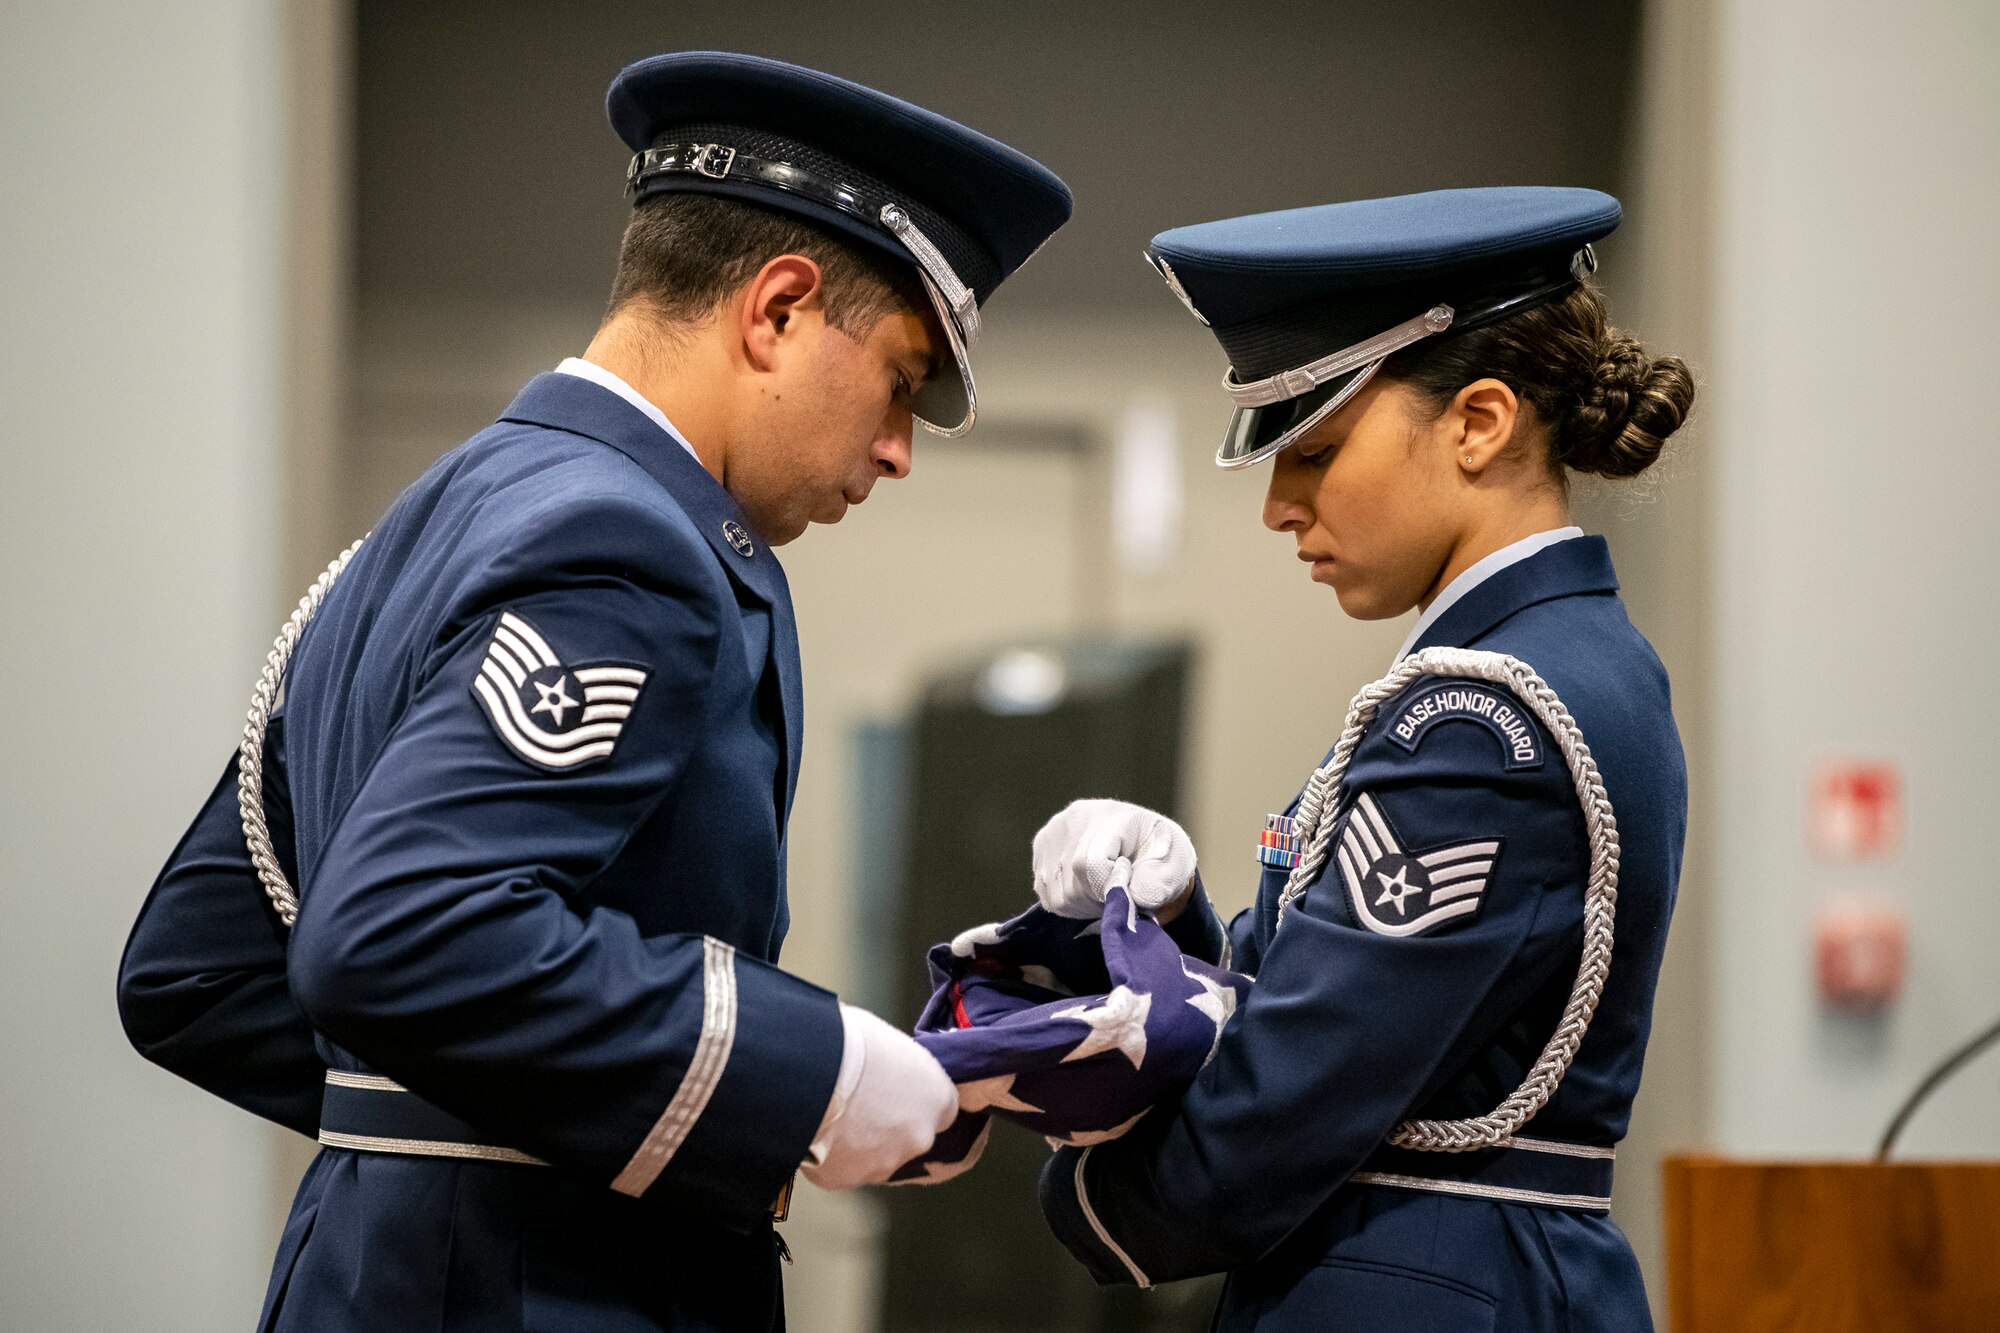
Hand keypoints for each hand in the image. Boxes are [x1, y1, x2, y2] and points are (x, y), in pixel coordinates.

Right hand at [801, 1004, 957, 1189]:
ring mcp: (883, 1164)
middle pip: (909, 1137)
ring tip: (830, 1116)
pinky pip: (838, 1169)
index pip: (940, 1108)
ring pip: (874, 1157)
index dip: (916, 1100)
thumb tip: (888, 1069)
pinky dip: (828, 1155)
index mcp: (937, 1097)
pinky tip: (812, 1131)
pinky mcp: (845, 1179)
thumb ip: (899, 1066)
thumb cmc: (848, 1043)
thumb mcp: (887, 1040)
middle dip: (888, 1126)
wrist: (806, 1076)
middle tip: (858, 1103)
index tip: (896, 1092)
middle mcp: (919, 1138)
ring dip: (859, 1143)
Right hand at [1031, 799, 1196, 920]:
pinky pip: (1045, 894)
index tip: (1129, 888)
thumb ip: (1156, 882)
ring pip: (1056, 893)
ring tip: (1106, 892)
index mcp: (1109, 815)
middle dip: (1099, 901)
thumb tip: (1127, 895)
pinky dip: (1069, 904)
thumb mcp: (1174, 867)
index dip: (1109, 889)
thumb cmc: (1163, 858)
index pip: (1089, 864)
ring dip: (1084, 906)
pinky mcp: (1041, 848)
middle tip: (1120, 895)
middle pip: (1072, 883)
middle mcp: (1074, 817)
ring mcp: (1053, 832)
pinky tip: (1089, 891)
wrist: (1146, 850)